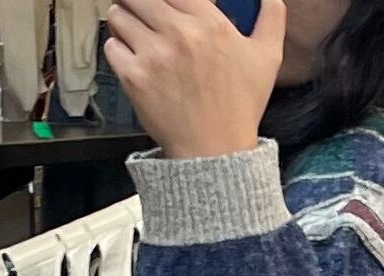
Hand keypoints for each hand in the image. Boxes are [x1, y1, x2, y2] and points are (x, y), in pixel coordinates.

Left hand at [104, 0, 285, 158]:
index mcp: (209, 22)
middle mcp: (178, 33)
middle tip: (142, 16)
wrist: (216, 152)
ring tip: (136, 37)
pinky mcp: (134, 77)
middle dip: (137, 3)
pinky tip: (133, 62)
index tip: (163, 7)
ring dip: (124, 22)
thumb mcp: (268, 60)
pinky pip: (110, 46)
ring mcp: (153, 55)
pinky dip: (118, 51)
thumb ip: (272, 19)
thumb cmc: (241, 107)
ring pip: (118, 14)